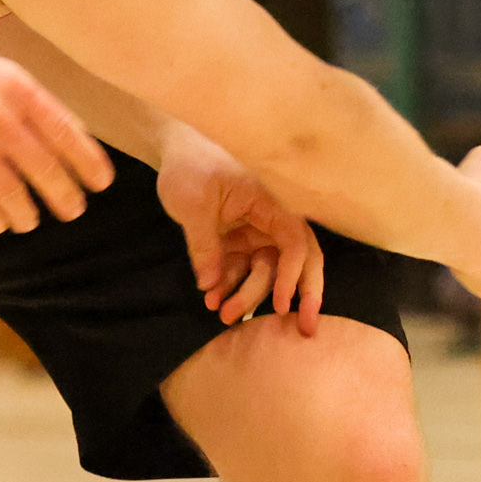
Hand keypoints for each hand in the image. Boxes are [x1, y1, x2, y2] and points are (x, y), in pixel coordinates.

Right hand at [0, 34, 114, 236]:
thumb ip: (27, 101)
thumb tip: (66, 132)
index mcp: (18, 90)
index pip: (68, 134)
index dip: (88, 163)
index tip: (101, 183)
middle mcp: (1, 119)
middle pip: (48, 172)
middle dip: (65, 197)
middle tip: (72, 210)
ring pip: (16, 198)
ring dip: (26, 215)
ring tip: (27, 220)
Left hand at [156, 127, 324, 329]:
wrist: (175, 151)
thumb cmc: (188, 167)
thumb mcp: (192, 205)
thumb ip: (203, 244)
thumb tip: (209, 284)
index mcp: (270, 201)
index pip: (294, 241)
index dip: (292, 274)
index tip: (280, 304)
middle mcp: (271, 218)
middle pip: (299, 259)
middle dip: (303, 296)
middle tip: (305, 330)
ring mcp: (256, 231)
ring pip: (266, 271)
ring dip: (249, 296)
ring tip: (222, 315)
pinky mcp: (239, 241)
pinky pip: (242, 270)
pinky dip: (230, 286)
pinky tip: (212, 299)